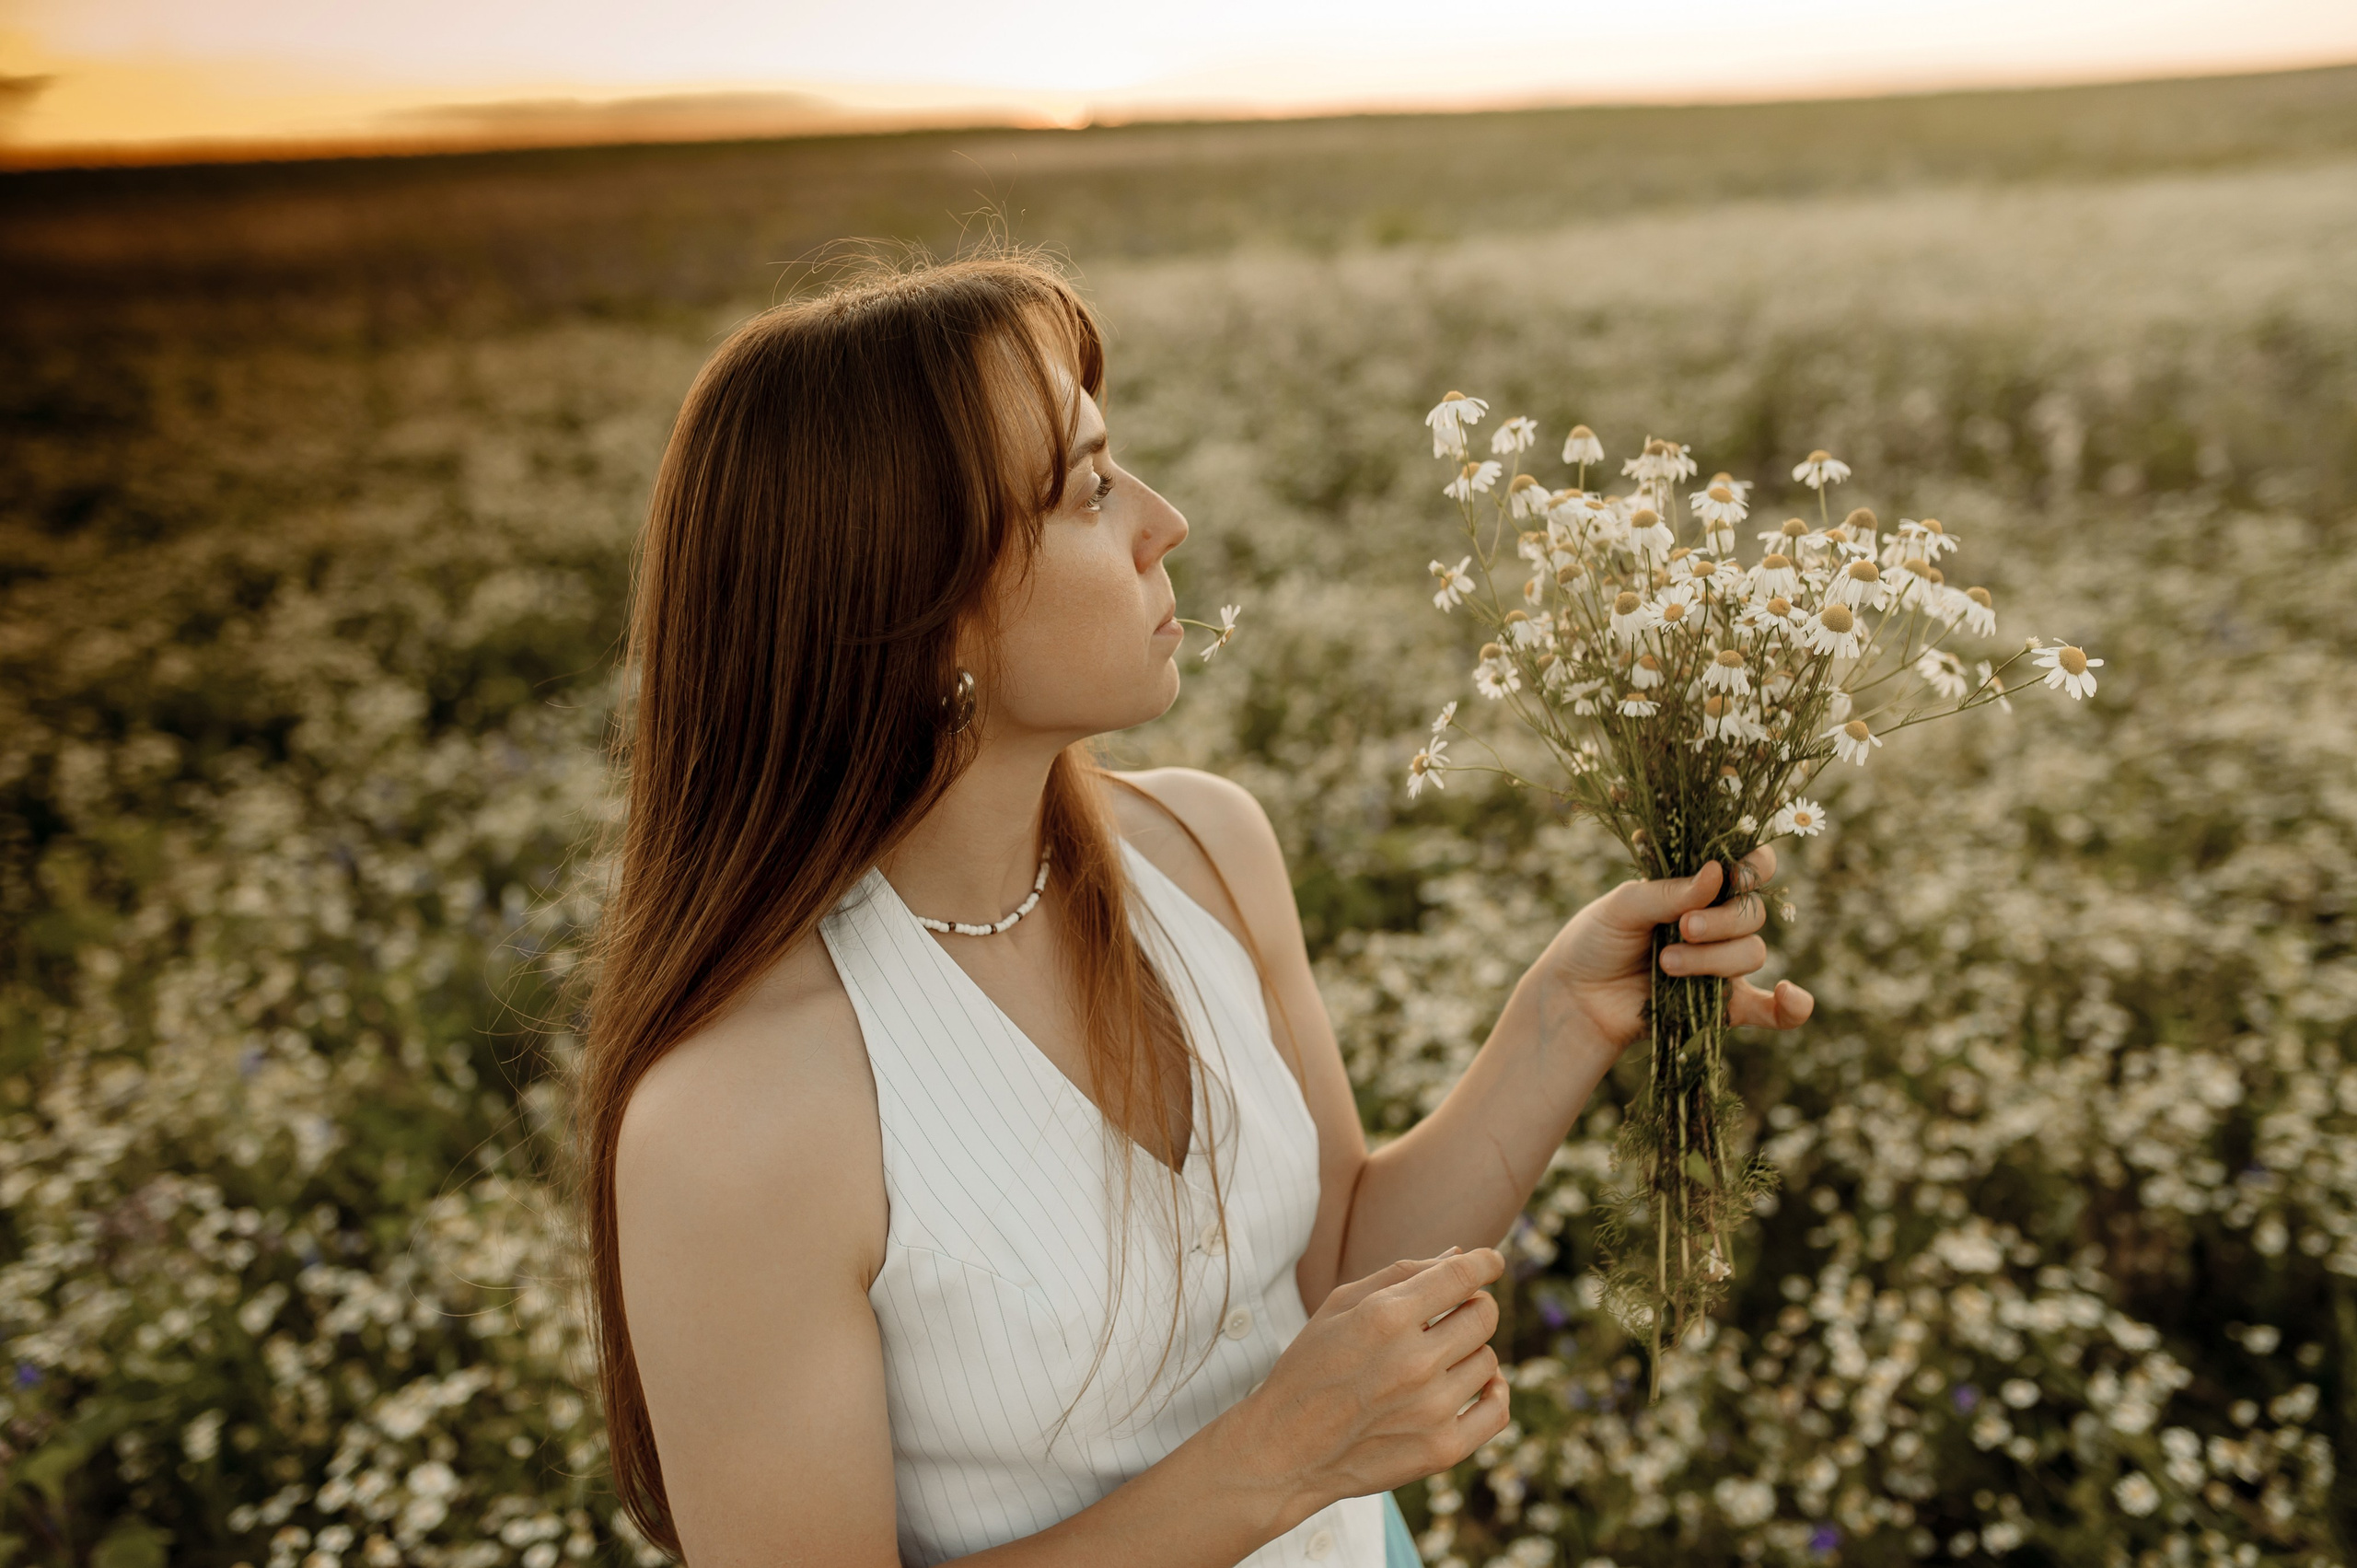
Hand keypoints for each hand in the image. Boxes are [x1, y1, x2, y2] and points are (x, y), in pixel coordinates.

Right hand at [1218, 1249, 1509, 1526]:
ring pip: (1489, 1361)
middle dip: (1474, 1305)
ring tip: (1437, 1360)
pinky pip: (1497, 1412)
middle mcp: (1414, 1363)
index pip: (1461, 1276)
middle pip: (1483, 1315)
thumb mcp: (1340, 1305)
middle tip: (1453, 1313)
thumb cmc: (1311, 1367)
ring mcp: (1431, 1410)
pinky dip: (1495, 1394)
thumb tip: (1458, 1254)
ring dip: (1471, 1352)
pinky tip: (1478, 1386)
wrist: (1286, 1450)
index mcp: (1385, 1318)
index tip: (1490, 1261)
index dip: (1484, 1262)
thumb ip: (1401, 1274)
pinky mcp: (1442, 1450)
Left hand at [1540, 848, 1813, 1054]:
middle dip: (1720, 921)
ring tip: (1666, 963)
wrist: (1576, 998)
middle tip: (1681, 929)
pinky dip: (1790, 1007)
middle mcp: (1718, 921)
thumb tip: (1716, 872)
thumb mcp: (1622, 906)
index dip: (1754, 866)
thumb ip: (1667, 892)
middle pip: (1752, 913)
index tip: (1731, 874)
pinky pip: (1771, 1011)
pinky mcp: (1723, 1006)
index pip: (1750, 866)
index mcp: (1699, 886)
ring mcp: (1722, 964)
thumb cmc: (1595, 941)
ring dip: (1712, 959)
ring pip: (1751, 953)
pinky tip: (1790, 996)